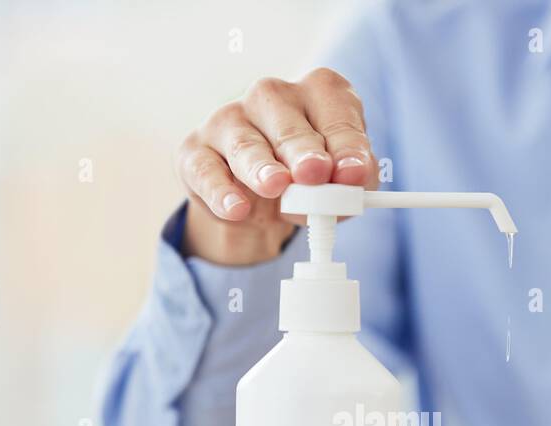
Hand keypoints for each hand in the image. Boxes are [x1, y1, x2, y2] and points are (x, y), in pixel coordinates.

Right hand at [176, 67, 377, 264]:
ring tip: (275, 186)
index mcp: (316, 92)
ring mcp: (229, 120)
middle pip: (288, 124)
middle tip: (314, 172)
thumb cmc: (307, 180)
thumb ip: (353, 181)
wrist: (256, 201)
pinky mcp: (196, 151)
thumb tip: (351, 183)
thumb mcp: (340, 182)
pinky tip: (236, 209)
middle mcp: (270, 96)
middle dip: (303, 151)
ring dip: (261, 167)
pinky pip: (206, 171)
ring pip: (245, 144)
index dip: (347, 146)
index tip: (354, 174)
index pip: (336, 114)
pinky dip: (221, 192)